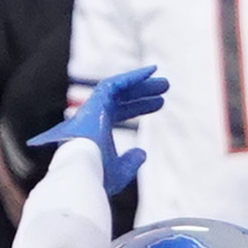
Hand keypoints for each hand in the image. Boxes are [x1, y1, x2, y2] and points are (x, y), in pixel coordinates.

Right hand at [34, 64, 168, 195]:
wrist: (82, 173)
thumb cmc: (98, 176)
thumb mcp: (120, 171)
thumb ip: (131, 162)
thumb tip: (143, 153)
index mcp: (98, 130)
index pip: (121, 112)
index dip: (140, 106)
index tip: (160, 103)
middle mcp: (94, 116)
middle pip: (122, 98)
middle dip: (144, 92)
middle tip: (164, 87)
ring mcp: (93, 108)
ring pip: (120, 88)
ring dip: (142, 83)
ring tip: (165, 82)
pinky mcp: (95, 101)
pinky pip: (115, 84)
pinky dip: (133, 77)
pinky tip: (151, 71)